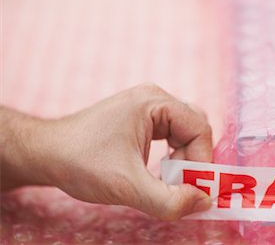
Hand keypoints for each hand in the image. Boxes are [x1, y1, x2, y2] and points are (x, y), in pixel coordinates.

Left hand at [0, 83, 212, 219]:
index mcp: (154, 102)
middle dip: (192, 160)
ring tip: (165, 179)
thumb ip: (168, 199)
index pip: (199, 128)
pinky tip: (158, 170)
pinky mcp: (141, 118)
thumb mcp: (127, 186)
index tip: (192, 189)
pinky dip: (172, 155)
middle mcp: (154, 98)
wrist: (46, 153)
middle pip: (195, 128)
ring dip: (183, 159)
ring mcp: (147, 106)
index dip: (201, 161)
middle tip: (179, 184)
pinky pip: (172, 134)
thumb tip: (204, 201)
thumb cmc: (81, 163)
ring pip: (185, 132)